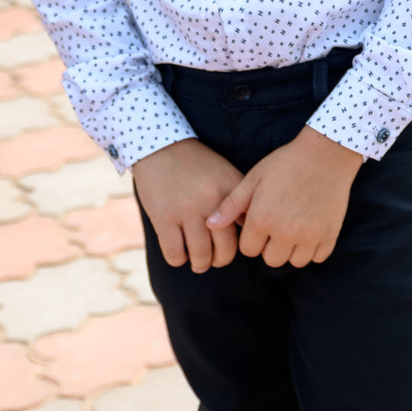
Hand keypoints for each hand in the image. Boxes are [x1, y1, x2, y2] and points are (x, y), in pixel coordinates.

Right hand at [131, 140, 244, 272]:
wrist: (159, 146)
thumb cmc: (196, 164)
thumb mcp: (224, 173)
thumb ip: (238, 199)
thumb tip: (251, 231)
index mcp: (232, 188)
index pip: (249, 227)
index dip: (245, 241)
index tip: (239, 245)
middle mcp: (213, 200)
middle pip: (226, 248)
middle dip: (222, 260)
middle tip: (217, 260)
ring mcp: (187, 210)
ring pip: (201, 255)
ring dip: (201, 264)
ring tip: (200, 263)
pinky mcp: (163, 218)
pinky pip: (175, 254)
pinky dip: (178, 259)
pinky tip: (179, 254)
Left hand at [209, 125, 364, 267]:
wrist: (326, 153)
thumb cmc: (286, 163)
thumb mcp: (254, 178)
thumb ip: (231, 204)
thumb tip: (210, 224)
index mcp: (262, 219)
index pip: (248, 250)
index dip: (252, 237)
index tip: (260, 222)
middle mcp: (285, 233)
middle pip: (271, 260)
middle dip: (271, 247)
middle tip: (278, 226)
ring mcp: (309, 236)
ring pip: (295, 262)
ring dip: (292, 250)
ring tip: (295, 229)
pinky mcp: (329, 235)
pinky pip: (318, 257)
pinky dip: (313, 248)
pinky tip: (311, 230)